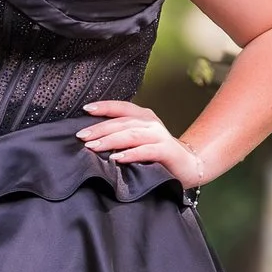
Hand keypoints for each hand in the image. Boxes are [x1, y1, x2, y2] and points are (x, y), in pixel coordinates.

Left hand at [76, 100, 206, 185]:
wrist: (189, 164)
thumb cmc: (157, 153)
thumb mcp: (138, 140)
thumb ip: (121, 135)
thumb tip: (90, 139)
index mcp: (143, 117)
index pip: (121, 108)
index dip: (104, 106)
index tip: (85, 109)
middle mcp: (151, 124)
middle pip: (122, 123)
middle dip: (100, 129)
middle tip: (81, 136)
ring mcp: (160, 137)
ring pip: (132, 135)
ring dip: (111, 140)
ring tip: (93, 146)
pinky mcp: (166, 151)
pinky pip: (146, 151)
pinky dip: (130, 154)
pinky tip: (116, 159)